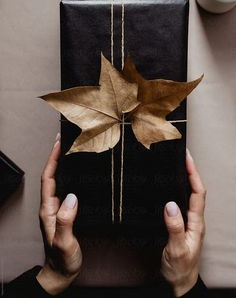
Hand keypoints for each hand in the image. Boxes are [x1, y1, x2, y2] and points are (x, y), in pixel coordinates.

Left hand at [36, 134, 81, 294]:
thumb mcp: (64, 242)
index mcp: (48, 209)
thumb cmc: (62, 260)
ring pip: (58, 180)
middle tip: (65, 139)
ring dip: (62, 164)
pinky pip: (66, 188)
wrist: (60, 273)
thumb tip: (72, 197)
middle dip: (56, 156)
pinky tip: (77, 173)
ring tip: (71, 150)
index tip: (59, 143)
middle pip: (51, 175)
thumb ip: (66, 221)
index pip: (48, 178)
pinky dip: (70, 176)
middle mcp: (50, 206)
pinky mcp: (64, 212)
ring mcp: (56, 208)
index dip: (53, 159)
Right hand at [161, 149, 205, 296]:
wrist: (179, 283)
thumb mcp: (177, 250)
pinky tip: (169, 188)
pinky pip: (181, 203)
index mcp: (196, 224)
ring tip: (176, 165)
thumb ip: (175, 228)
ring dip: (185, 179)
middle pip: (195, 190)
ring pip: (189, 195)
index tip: (187, 157)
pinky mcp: (181, 225)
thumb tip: (170, 205)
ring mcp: (188, 223)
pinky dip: (177, 190)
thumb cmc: (180, 269)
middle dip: (191, 170)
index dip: (193, 174)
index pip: (197, 193)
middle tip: (181, 155)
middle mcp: (194, 220)